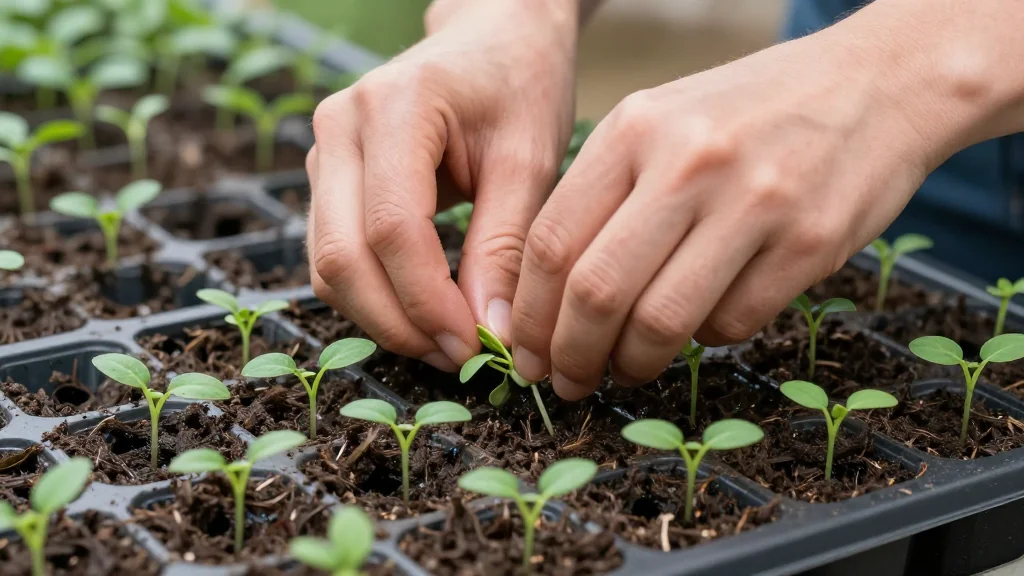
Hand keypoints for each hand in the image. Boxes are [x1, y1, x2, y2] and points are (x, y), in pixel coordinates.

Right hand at [307, 0, 578, 369]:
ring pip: (327, 266)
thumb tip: (489, 334)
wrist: (493, 38)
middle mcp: (340, 126)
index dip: (427, 301)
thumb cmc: (519, 86)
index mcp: (395, 107)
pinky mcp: (329, 178)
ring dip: (381, 318)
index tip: (474, 346)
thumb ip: (505, 247)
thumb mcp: (529, 161)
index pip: (392, 229)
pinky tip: (424, 313)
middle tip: (459, 357)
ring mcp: (324, 151)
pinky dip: (372, 297)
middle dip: (399, 323)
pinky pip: (333, 256)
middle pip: (342, 257)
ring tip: (447, 342)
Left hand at [508, 3, 985, 399]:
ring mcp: (754, 203)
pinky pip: (733, 325)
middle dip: (570, 355)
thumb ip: (603, 195)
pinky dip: (705, 339)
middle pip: (597, 291)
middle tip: (567, 381)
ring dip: (633, 363)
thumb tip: (546, 296)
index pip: (551, 243)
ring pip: (662, 322)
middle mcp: (688, 163)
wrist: (873, 83)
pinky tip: (704, 323)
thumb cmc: (749, 112)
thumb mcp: (660, 122)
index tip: (525, 352)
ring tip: (628, 368)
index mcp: (634, 129)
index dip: (529, 316)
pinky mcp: (811, 243)